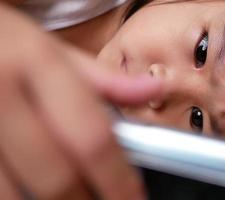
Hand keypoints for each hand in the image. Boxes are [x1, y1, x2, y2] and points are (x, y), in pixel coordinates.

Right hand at [0, 3, 159, 199]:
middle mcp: (2, 94)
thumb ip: (104, 78)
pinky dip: (20, 196)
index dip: (118, 180)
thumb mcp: (54, 51)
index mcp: (35, 63)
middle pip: (57, 176)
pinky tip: (35, 188)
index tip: (133, 198)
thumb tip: (153, 89)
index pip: (92, 136)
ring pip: (16, 194)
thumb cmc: (8, 45)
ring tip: (73, 195)